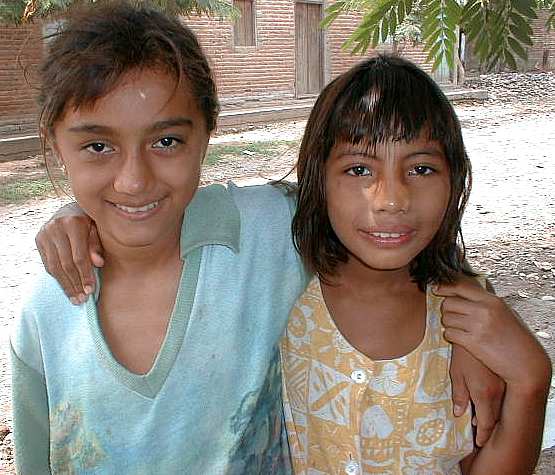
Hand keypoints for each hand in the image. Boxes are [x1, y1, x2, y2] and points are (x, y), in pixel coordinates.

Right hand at [35, 203, 103, 303]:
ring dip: (65, 285)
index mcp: (74, 222)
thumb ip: (97, 245)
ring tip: (75, 299)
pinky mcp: (38, 239)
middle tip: (83, 299)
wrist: (71, 209)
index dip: (85, 275)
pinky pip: (47, 264)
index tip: (91, 290)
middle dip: (75, 284)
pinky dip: (57, 278)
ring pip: (54, 266)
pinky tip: (67, 287)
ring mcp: (45, 233)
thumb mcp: (98, 229)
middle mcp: (56, 227)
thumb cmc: (91, 221)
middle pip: (65, 264)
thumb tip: (98, 264)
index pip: (79, 256)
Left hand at [436, 276, 550, 394]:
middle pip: (448, 302)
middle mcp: (484, 310)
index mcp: (492, 300)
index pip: (461, 286)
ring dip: (449, 324)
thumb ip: (486, 303)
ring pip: (446, 318)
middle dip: (446, 310)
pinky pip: (449, 333)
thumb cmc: (517, 339)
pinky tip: (459, 338)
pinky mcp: (473, 342)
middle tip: (453, 316)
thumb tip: (467, 293)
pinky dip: (451, 336)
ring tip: (459, 329)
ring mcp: (478, 326)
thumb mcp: (505, 313)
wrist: (527, 363)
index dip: (445, 286)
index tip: (436, 289)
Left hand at [450, 344, 504, 446]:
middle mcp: (497, 392)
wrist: (476, 333)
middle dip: (487, 427)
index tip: (479, 441)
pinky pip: (501, 397)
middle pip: (495, 417)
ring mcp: (503, 385)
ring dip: (491, 415)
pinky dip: (494, 404)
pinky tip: (485, 402)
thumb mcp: (456, 374)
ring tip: (479, 420)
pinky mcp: (503, 378)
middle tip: (478, 433)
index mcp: (484, 394)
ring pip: (500, 408)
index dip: (483, 434)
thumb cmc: (462, 354)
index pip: (487, 423)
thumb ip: (459, 395)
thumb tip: (459, 413)